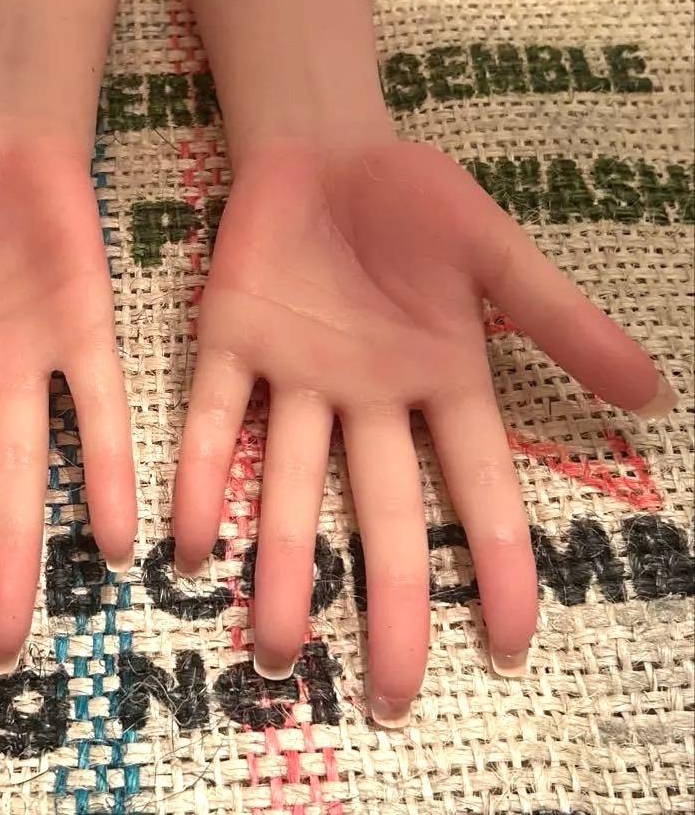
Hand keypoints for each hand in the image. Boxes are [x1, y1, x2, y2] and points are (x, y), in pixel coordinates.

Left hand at [172, 136, 672, 724]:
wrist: (324, 145)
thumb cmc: (413, 197)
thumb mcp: (495, 253)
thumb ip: (559, 319)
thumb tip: (654, 392)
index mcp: (440, 381)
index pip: (475, 487)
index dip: (492, 563)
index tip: (508, 644)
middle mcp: (367, 400)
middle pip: (381, 511)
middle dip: (386, 600)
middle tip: (391, 695)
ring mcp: (295, 377)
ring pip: (287, 482)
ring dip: (280, 563)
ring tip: (275, 648)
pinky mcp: (230, 344)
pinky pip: (212, 419)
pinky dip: (199, 475)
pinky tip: (191, 542)